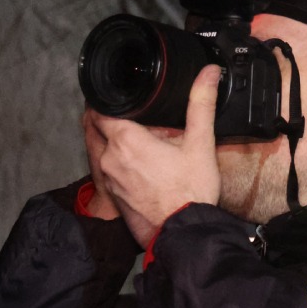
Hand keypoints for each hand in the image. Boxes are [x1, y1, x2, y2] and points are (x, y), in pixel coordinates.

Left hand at [89, 64, 221, 246]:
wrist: (184, 234)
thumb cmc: (191, 191)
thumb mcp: (201, 143)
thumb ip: (201, 104)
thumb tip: (209, 73)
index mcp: (126, 139)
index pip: (100, 109)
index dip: (107, 100)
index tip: (119, 96)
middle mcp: (109, 158)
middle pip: (97, 128)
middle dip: (108, 119)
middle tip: (128, 114)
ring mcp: (108, 180)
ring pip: (101, 151)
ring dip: (112, 143)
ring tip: (135, 139)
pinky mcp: (113, 197)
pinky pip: (107, 172)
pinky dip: (116, 164)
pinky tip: (138, 165)